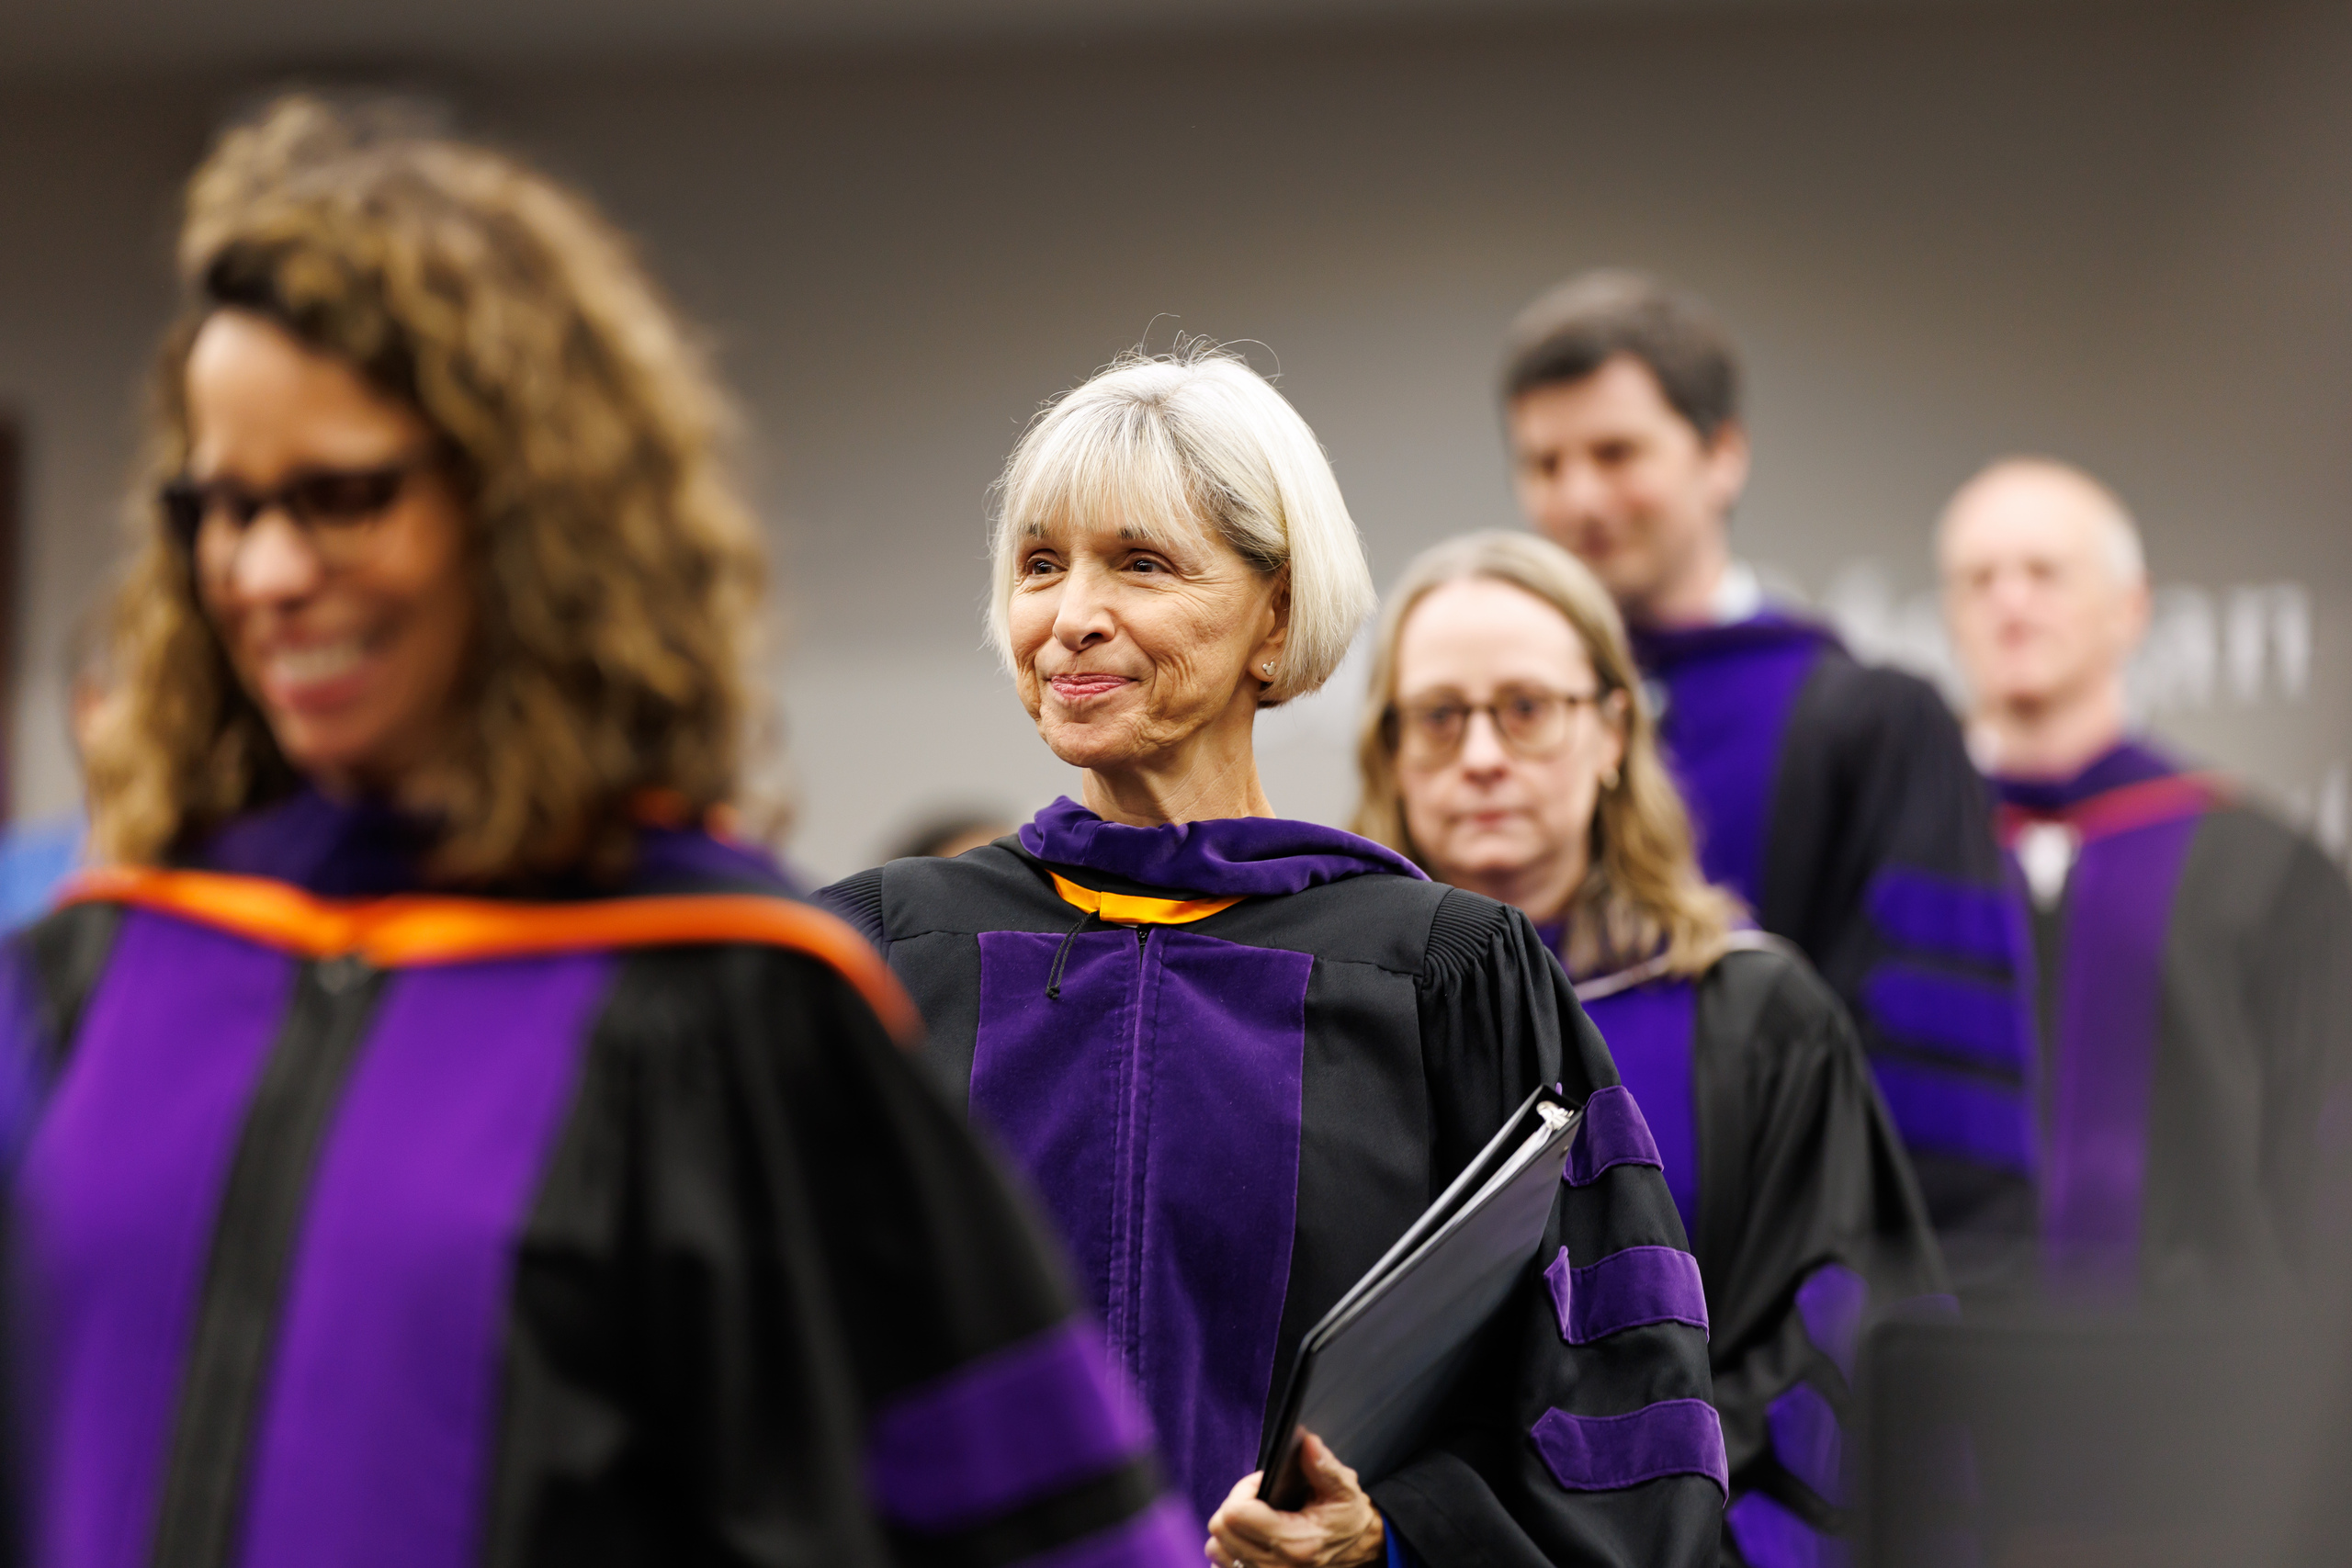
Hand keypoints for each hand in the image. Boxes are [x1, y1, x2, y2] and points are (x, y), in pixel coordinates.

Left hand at [1203, 1432, 1385, 1567]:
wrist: (1360, 1552)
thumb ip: (1324, 1466)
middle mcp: (1276, 1566)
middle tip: (1259, 1496)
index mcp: (1295, 1542)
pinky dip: (1228, 1547)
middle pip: (1221, 1529)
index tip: (1262, 1482)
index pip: (1236, 1514)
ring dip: (1229, 1527)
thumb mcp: (1344, 1490)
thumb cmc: (1349, 1521)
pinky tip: (1249, 1536)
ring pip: (1216, 1547)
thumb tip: (1307, 1443)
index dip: (1243, 1489)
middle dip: (1235, 1503)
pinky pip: (1221, 1563)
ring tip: (1254, 1516)